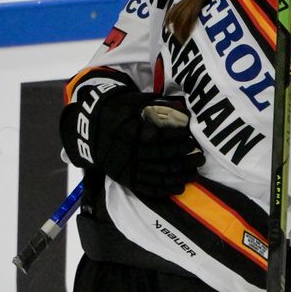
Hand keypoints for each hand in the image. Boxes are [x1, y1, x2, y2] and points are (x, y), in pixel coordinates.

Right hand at [61, 82, 203, 197]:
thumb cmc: (116, 111)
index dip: (177, 137)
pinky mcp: (125, 179)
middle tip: (200, 157)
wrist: (90, 128)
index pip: (160, 136)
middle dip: (184, 157)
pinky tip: (180, 187)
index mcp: (131, 131)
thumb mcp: (133, 101)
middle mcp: (130, 151)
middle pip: (162, 157)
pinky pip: (147, 188)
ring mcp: (127, 167)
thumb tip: (183, 110)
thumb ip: (156, 105)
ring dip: (179, 175)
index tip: (190, 136)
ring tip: (195, 172)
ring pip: (158, 174)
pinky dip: (165, 190)